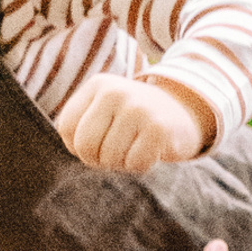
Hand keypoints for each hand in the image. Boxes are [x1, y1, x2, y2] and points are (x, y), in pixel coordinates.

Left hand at [56, 73, 215, 174]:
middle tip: (117, 150)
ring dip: (122, 162)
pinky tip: (151, 150)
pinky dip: (142, 165)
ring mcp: (138, 109)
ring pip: (110, 158)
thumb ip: (78, 126)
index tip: (99, 140)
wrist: (185, 111)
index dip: (78, 145)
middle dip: (98, 158)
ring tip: (136, 146)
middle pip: (85, 146)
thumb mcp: (104, 111)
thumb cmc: (135, 120)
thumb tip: (75, 148)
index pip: (66, 127)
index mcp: (97, 85)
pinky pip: (135, 164)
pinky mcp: (158, 129)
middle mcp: (115, 92)